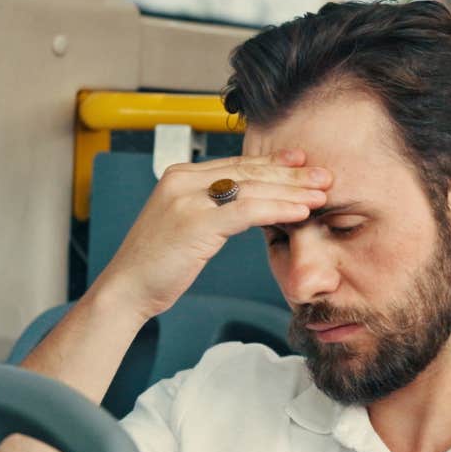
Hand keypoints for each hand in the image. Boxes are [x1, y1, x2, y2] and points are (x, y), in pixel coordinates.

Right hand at [91, 150, 331, 320]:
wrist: (126, 289)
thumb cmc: (156, 266)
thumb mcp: (184, 227)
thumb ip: (208, 209)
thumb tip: (241, 206)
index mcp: (179, 176)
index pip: (236, 164)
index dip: (272, 163)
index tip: (301, 162)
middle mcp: (182, 181)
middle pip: (247, 172)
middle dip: (290, 174)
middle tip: (324, 176)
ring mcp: (187, 199)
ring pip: (252, 188)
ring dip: (291, 191)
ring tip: (321, 194)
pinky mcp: (195, 222)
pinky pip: (246, 211)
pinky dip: (278, 209)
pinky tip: (300, 212)